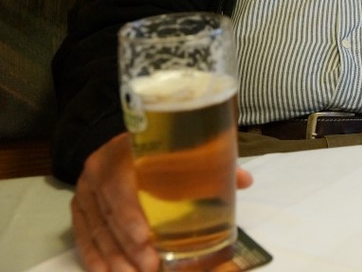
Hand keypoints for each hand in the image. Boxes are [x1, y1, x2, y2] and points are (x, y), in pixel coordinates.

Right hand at [70, 132, 253, 270]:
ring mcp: (85, 193)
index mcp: (122, 153)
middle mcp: (98, 174)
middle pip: (109, 215)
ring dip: (114, 259)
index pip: (120, 185)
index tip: (146, 238)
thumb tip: (243, 181)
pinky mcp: (78, 210)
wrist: (120, 141)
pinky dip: (94, 259)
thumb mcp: (179, 146)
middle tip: (150, 266)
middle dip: (128, 247)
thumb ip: (209, 162)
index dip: (131, 214)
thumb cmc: (158, 145)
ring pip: (96, 231)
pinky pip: (83, 238)